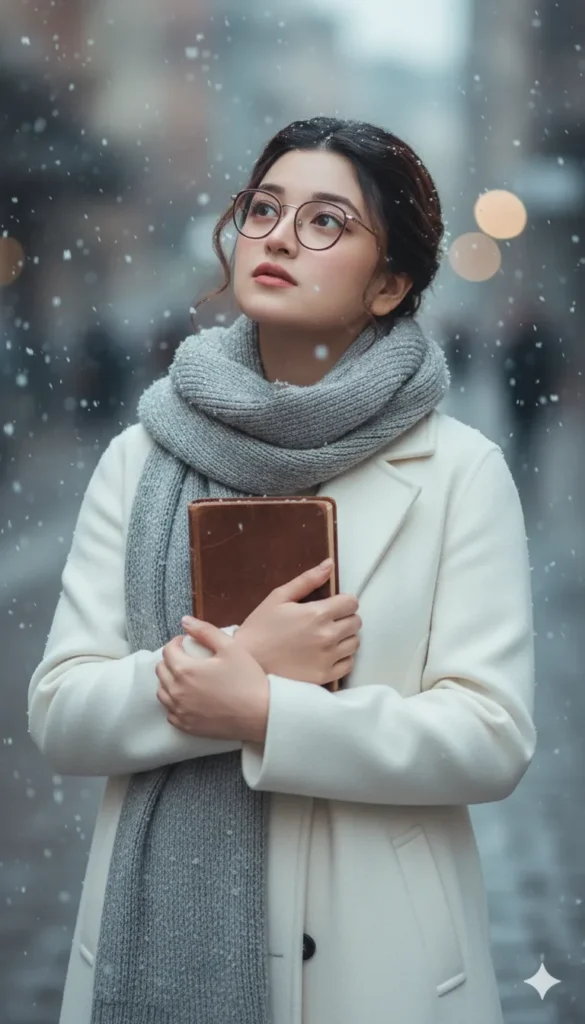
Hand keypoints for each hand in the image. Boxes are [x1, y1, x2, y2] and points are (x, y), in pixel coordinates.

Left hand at [156, 620, 269, 743]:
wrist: (261, 715)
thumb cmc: (247, 679)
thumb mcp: (230, 647)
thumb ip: (205, 631)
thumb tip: (185, 621)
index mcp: (185, 670)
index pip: (168, 651)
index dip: (177, 643)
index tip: (188, 642)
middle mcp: (177, 692)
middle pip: (161, 671)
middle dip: (171, 660)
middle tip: (187, 657)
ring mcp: (181, 711)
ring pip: (162, 692)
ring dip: (169, 681)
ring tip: (186, 677)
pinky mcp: (187, 726)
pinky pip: (170, 712)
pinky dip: (174, 702)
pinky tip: (188, 698)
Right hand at [235, 559, 360, 684]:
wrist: (247, 662)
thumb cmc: (260, 627)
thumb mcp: (279, 597)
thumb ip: (307, 580)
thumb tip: (329, 564)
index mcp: (318, 613)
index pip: (352, 603)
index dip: (344, 602)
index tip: (333, 606)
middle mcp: (328, 635)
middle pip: (356, 622)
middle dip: (345, 618)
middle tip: (328, 622)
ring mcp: (328, 658)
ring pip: (354, 643)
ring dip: (345, 638)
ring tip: (327, 638)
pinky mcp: (325, 676)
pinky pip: (348, 664)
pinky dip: (342, 658)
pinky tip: (327, 654)